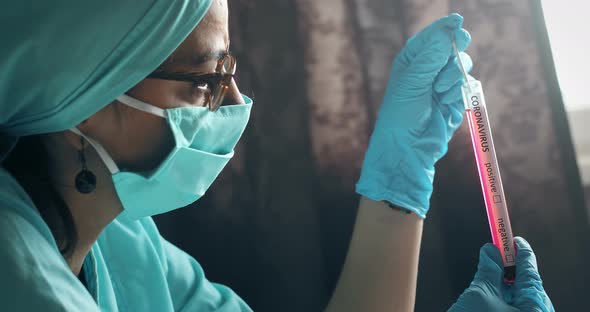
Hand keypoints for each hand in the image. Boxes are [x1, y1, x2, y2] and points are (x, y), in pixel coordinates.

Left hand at [356, 13, 471, 217]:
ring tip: (439, 91)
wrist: (407, 149)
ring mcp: (442, 85)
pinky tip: (446, 102)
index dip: (445, 28)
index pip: (432, 37)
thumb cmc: (400, 116)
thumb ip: (431, 57)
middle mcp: (428, 70)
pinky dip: (458, 92)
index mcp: (412, 61)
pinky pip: (466, 86)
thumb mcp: (413, 83)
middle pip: (452, 48)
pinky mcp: (454, 100)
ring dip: (454, 76)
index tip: (457, 22)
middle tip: (461, 43)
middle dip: (454, 52)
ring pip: (462, 67)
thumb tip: (448, 31)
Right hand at [449, 237, 553, 311]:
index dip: (520, 252)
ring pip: (519, 298)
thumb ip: (488, 270)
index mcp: (535, 308)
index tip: (512, 238)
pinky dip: (502, 298)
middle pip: (527, 285)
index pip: (530, 272)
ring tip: (490, 273)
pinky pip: (513, 309)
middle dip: (511, 269)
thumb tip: (490, 251)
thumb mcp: (480, 293)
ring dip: (504, 284)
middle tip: (498, 251)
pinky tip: (490, 291)